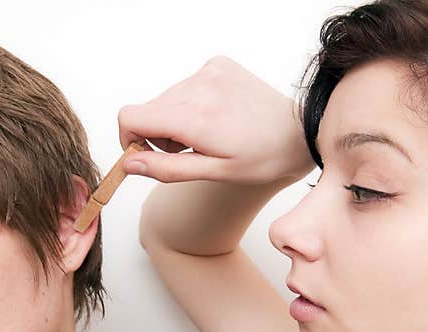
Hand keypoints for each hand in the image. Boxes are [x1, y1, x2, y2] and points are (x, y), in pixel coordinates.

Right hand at [118, 56, 313, 185]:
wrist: (298, 133)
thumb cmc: (261, 159)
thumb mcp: (213, 172)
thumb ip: (167, 168)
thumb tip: (129, 163)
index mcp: (195, 117)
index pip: (130, 116)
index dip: (130, 138)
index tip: (147, 153)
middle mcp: (199, 86)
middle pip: (149, 110)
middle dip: (159, 134)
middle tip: (192, 149)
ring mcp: (209, 72)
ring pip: (167, 98)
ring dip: (177, 119)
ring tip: (209, 134)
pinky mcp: (218, 64)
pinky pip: (186, 86)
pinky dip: (193, 103)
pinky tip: (218, 115)